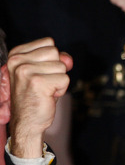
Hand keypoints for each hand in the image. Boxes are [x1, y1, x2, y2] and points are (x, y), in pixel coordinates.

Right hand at [6, 38, 72, 158]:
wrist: (27, 122)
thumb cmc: (36, 96)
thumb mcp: (45, 72)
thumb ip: (57, 60)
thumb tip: (68, 59)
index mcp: (16, 55)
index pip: (49, 43)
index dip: (52, 59)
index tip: (40, 73)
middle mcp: (17, 61)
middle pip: (56, 52)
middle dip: (56, 70)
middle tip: (44, 84)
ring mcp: (25, 71)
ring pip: (62, 66)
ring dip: (59, 80)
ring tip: (45, 90)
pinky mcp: (37, 82)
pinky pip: (64, 79)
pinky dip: (61, 90)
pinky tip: (47, 96)